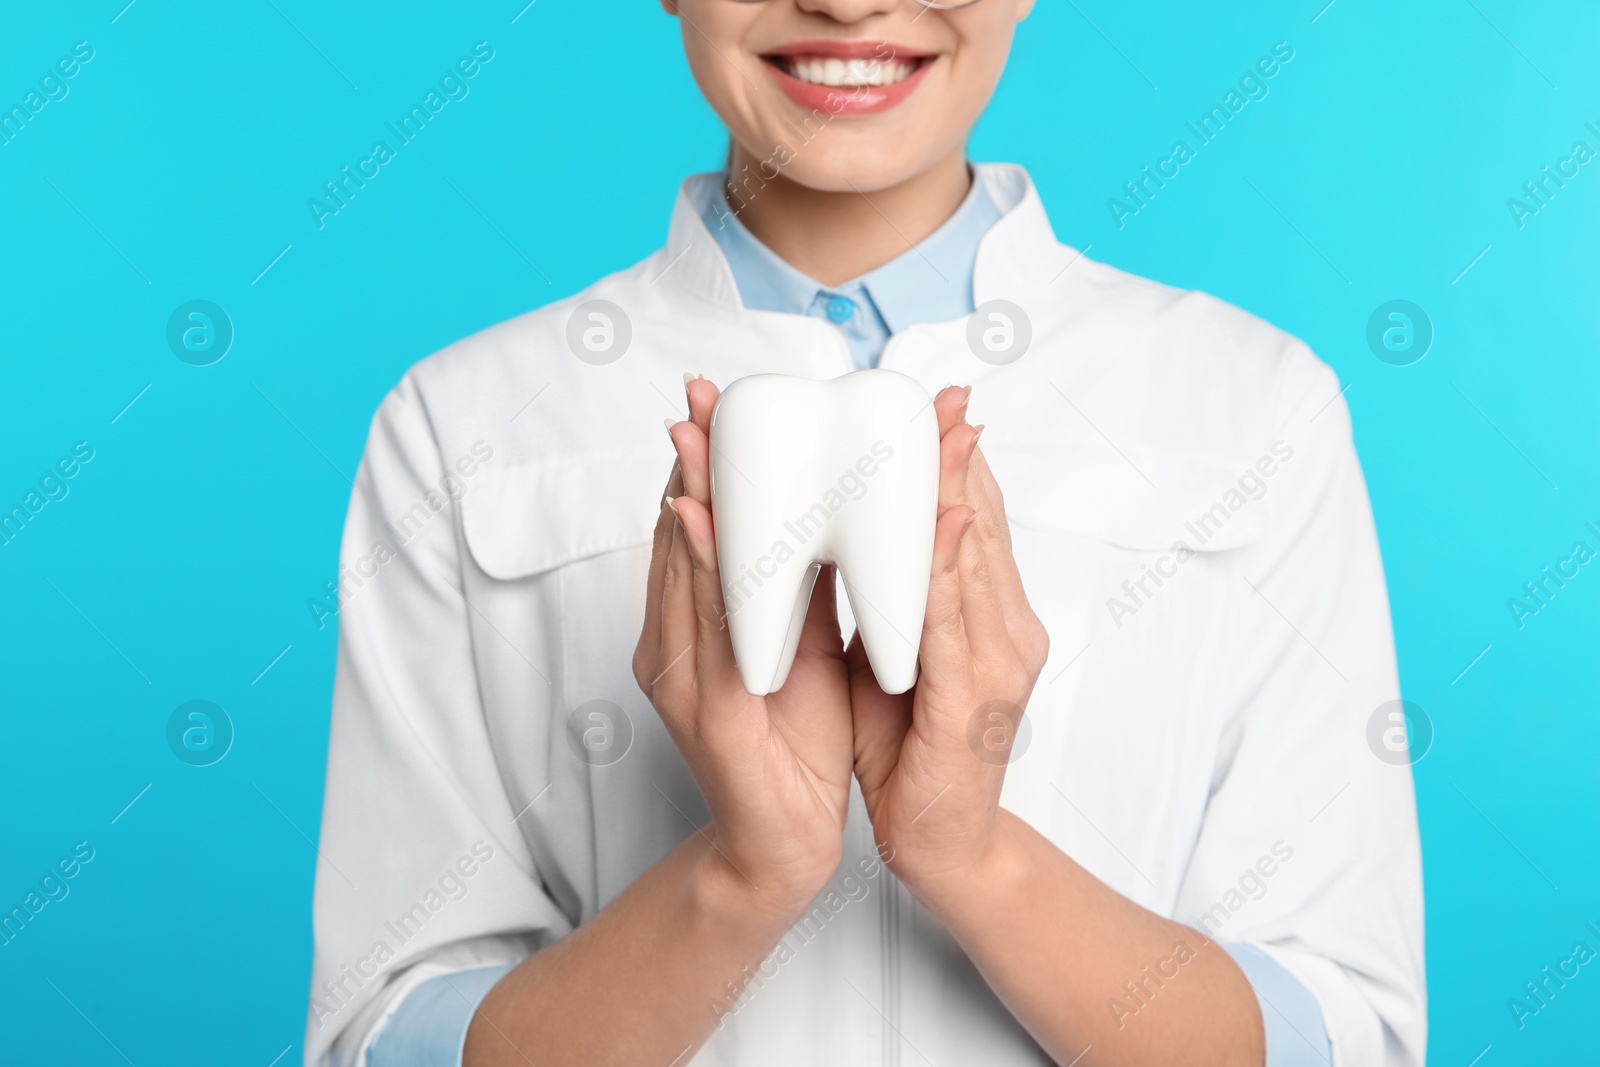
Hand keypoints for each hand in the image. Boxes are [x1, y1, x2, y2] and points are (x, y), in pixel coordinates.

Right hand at [633, 376, 855, 919]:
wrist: (787, 847)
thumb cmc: (798, 745)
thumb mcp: (804, 646)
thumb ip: (801, 583)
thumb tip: (824, 507)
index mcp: (700, 623)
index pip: (699, 526)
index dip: (707, 459)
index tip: (721, 396)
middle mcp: (674, 640)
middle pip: (678, 534)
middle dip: (691, 459)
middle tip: (700, 391)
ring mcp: (681, 674)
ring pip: (682, 570)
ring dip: (691, 495)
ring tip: (696, 433)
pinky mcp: (703, 709)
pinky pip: (704, 629)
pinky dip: (703, 570)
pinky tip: (702, 522)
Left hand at [847, 386, 1049, 899]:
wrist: (940, 844)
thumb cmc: (909, 747)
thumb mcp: (893, 653)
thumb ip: (889, 593)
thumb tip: (847, 528)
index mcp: (988, 614)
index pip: (972, 517)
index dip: (954, 455)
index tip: (930, 396)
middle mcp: (1008, 627)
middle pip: (982, 522)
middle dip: (957, 453)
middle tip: (940, 389)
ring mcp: (1001, 661)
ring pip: (976, 558)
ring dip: (951, 489)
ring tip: (937, 429)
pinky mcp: (978, 700)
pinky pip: (955, 622)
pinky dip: (945, 568)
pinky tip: (939, 522)